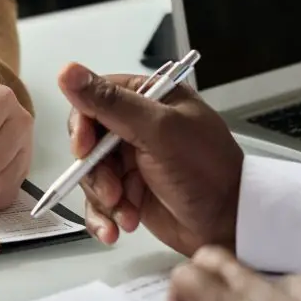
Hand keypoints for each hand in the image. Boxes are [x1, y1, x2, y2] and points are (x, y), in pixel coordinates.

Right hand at [59, 63, 242, 255]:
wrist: (231, 225)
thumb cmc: (209, 172)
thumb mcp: (159, 131)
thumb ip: (111, 103)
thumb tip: (69, 73)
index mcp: (149, 98)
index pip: (95, 99)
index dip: (83, 125)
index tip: (84, 148)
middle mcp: (138, 126)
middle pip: (88, 140)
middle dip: (94, 170)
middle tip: (112, 189)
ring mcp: (132, 159)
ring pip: (90, 173)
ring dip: (102, 198)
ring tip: (125, 211)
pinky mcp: (129, 190)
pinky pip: (99, 200)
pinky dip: (104, 215)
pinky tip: (116, 226)